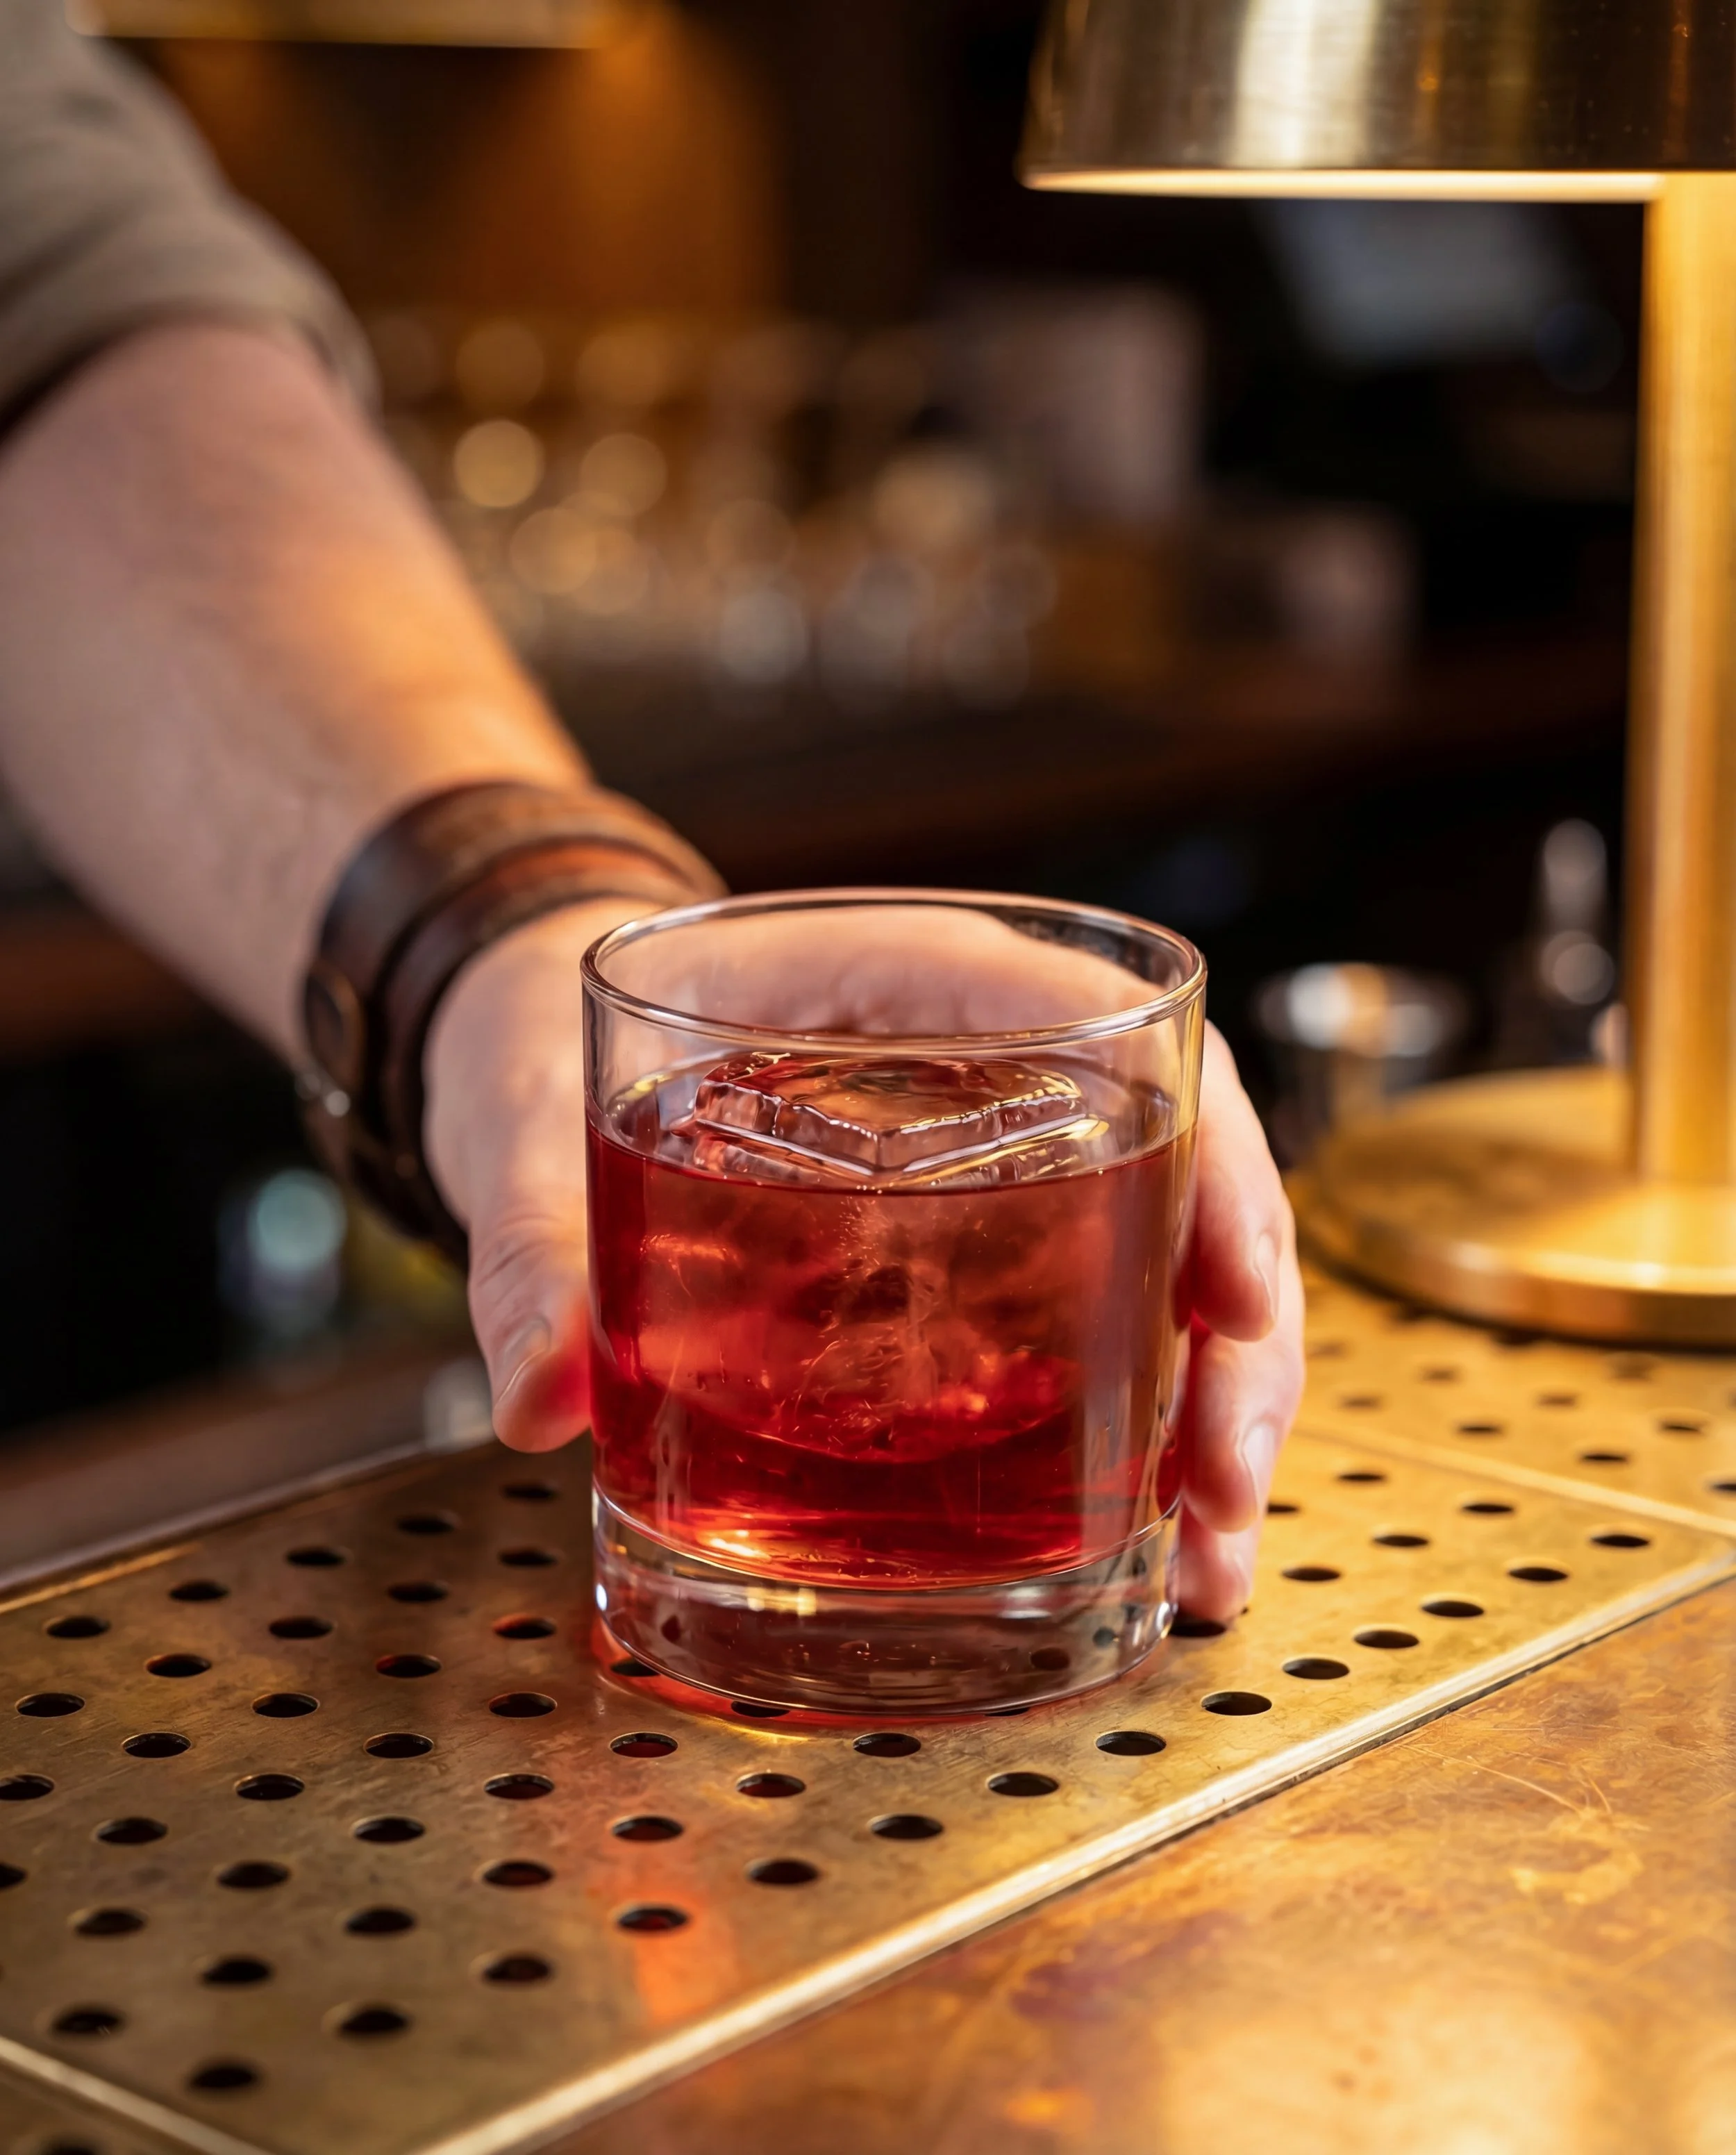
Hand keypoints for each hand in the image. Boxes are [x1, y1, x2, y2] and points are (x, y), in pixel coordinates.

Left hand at [423, 900, 1303, 1622]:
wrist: (507, 1042)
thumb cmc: (528, 1037)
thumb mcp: (521, 1124)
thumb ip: (525, 1246)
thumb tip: (540, 1396)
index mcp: (889, 973)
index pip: (1097, 1015)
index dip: (1199, 1147)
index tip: (1232, 1292)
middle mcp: (968, 1052)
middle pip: (1174, 1153)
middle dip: (1234, 1330)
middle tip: (1222, 1488)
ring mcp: (979, 1143)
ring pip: (1154, 1247)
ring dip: (1204, 1398)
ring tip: (1206, 1554)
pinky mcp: (958, 1231)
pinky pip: (1083, 1302)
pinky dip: (1129, 1414)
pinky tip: (1144, 1530)